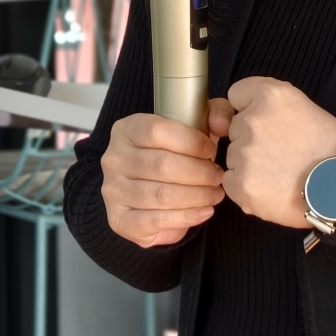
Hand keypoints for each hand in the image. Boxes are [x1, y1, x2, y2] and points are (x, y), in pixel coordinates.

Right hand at [100, 113, 224, 248]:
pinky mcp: (119, 220)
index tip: (211, 151)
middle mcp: (114, 159)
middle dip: (199, 173)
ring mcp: (113, 191)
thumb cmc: (174, 154)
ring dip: (196, 196)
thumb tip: (222, 123)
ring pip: (160, 195)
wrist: (147, 190)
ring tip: (215, 194)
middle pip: (162, 165)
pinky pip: (155, 220)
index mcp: (127, 130)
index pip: (157, 131)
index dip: (191, 142)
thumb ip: (215, 114)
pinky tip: (204, 212)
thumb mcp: (194, 126)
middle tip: (218, 177)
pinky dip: (186, 217)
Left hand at [211, 77, 335, 228]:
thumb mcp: (303, 106)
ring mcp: (244, 153)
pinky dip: (246, 186)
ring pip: (233, 155)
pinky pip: (231, 181)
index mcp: (271, 95)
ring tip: (281, 172)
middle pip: (234, 127)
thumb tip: (227, 118)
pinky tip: (272, 188)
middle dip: (251, 138)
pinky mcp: (241, 184)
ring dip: (249, 164)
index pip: (236, 95)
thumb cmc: (329, 148)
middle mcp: (252, 120)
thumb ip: (266, 103)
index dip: (249, 108)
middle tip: (281, 151)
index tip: (265, 121)